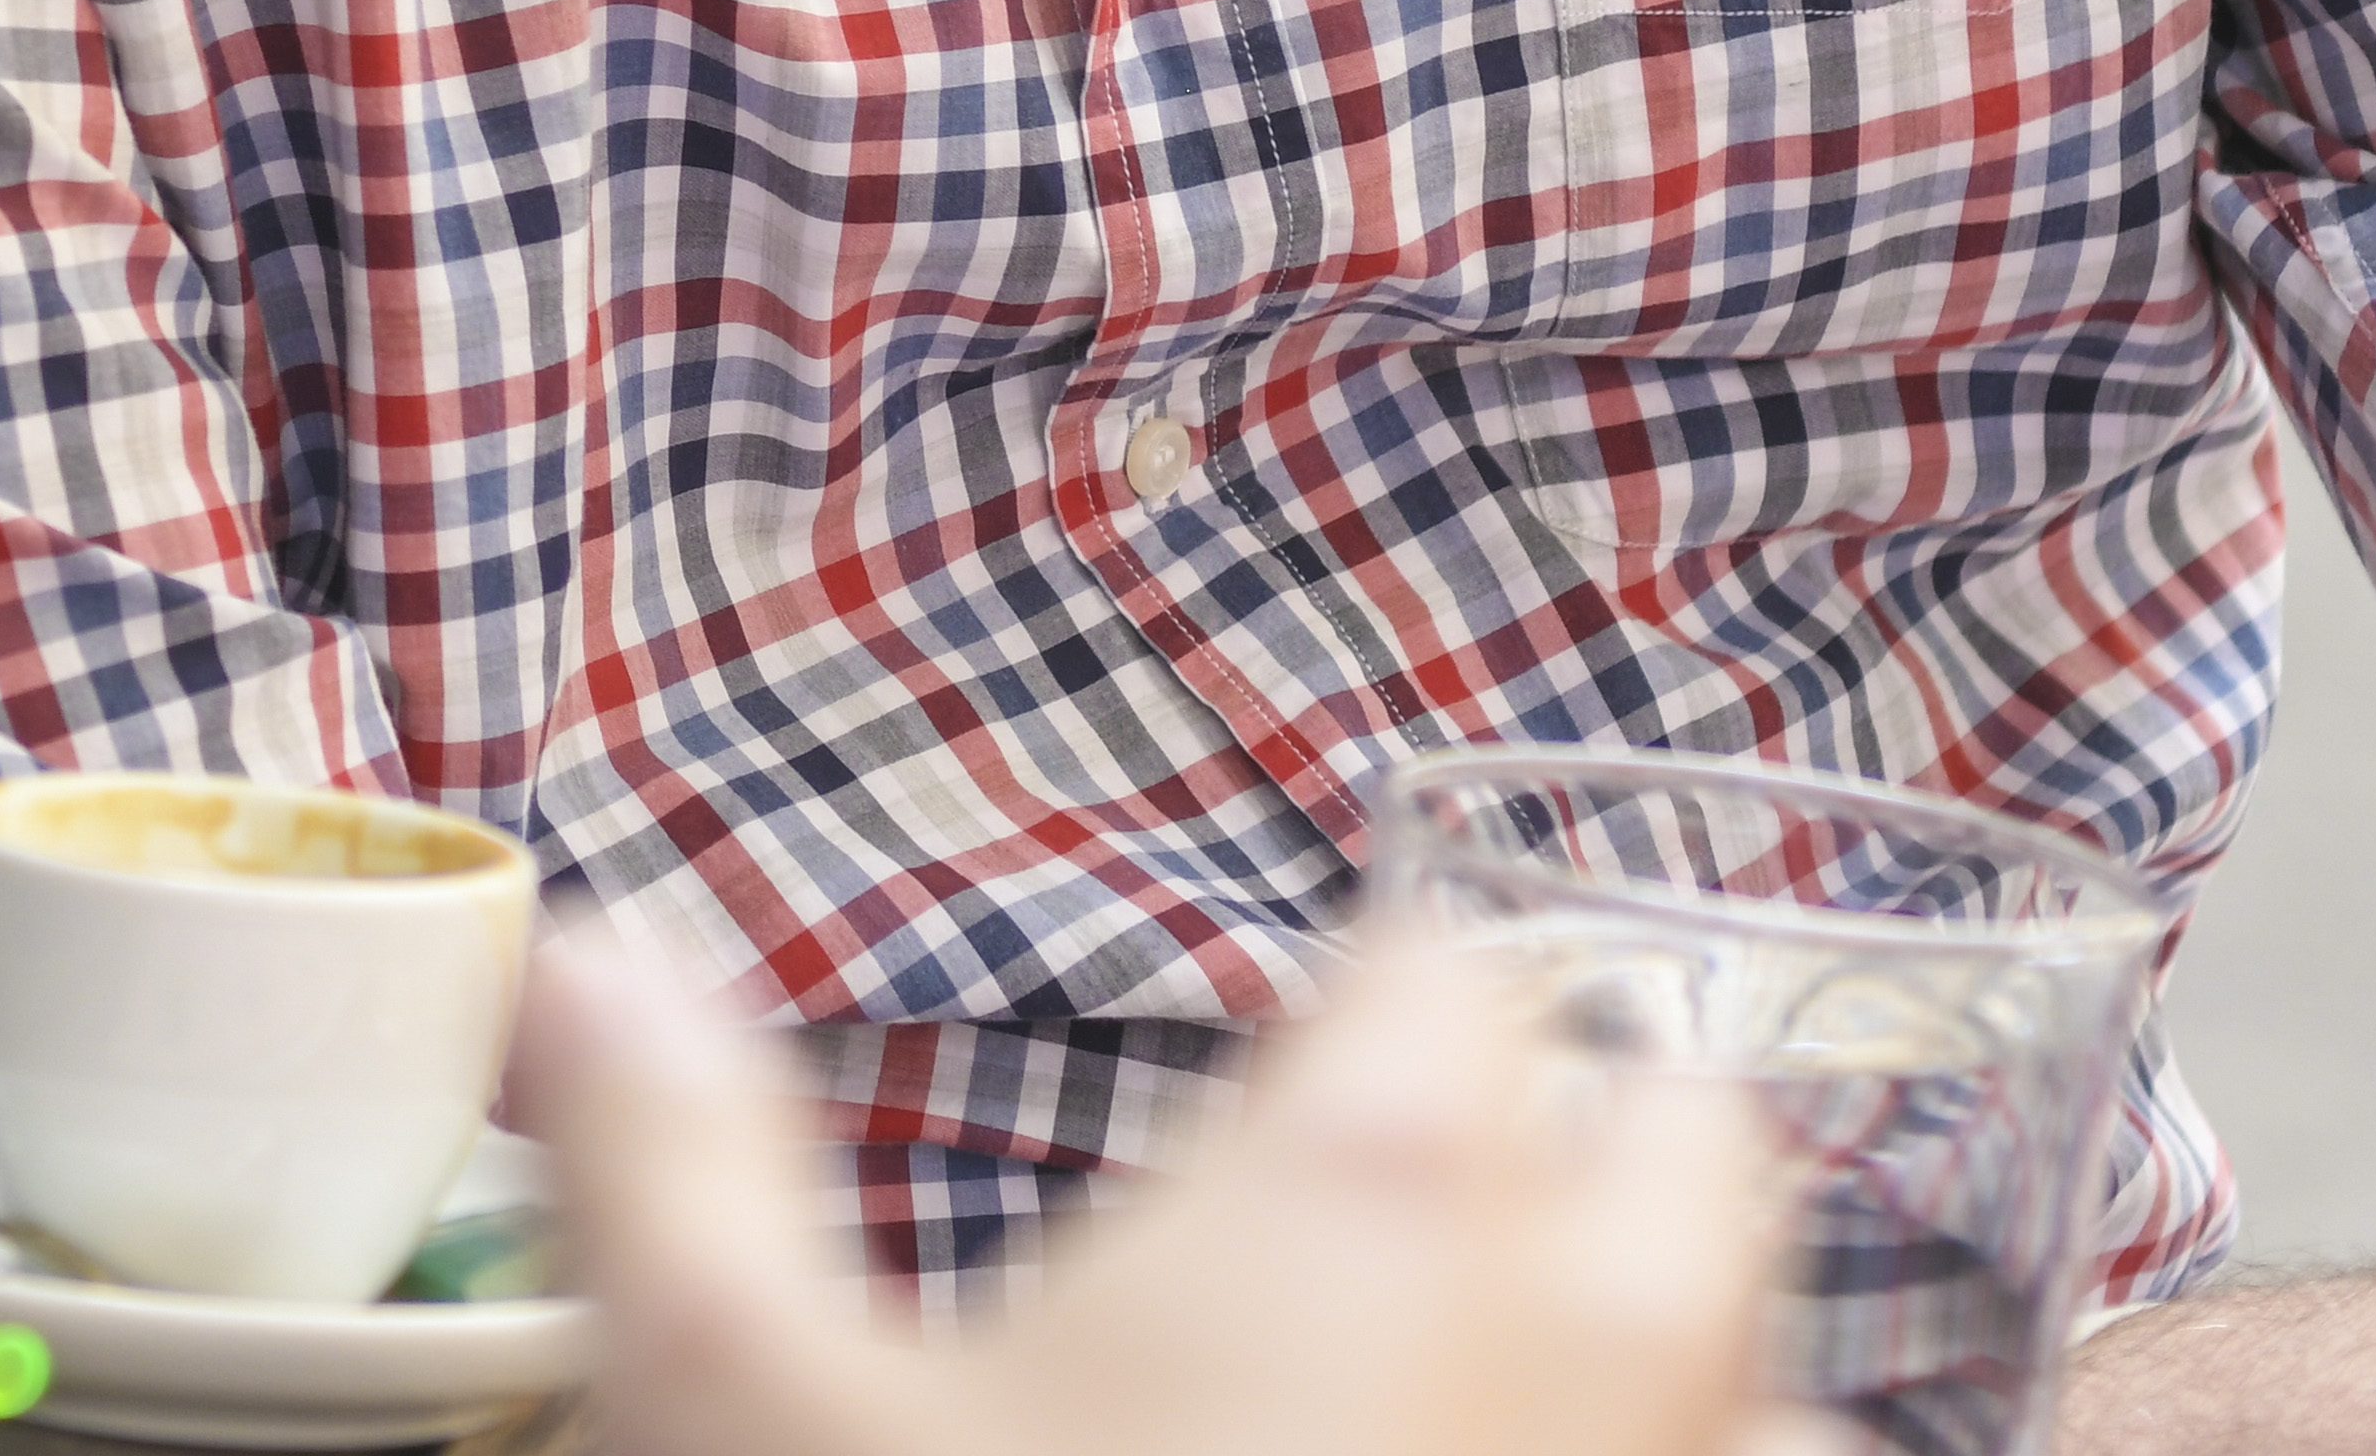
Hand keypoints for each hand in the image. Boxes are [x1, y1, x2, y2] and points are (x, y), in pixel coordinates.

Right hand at [522, 925, 1820, 1455]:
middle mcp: (1609, 1334)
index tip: (1296, 1092)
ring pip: (1787, 1390)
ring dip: (1682, 1403)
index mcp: (1380, 1191)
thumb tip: (587, 968)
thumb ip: (675, 1163)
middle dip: (1585, 1160)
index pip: (1462, 968)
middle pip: (1689, 1139)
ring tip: (1504, 1450)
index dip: (1379, 1013)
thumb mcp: (739, 1421)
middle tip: (1415, 1259)